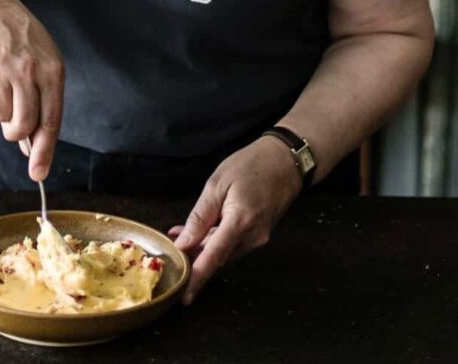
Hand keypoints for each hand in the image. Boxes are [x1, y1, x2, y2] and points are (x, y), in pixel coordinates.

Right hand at [0, 2, 63, 180]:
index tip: (38, 174)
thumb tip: (34, 148)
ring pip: (0, 116)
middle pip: (22, 125)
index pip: (50, 121)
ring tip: (4, 88)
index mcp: (52, 72)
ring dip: (1, 111)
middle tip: (13, 128)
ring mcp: (2, 68)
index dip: (44, 151)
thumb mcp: (46, 68)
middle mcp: (28, 70)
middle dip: (16, 134)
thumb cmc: (27, 48)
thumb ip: (44, 105)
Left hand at [168, 137, 302, 304]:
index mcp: (240, 222)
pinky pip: (234, 244)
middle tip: (171, 243)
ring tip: (181, 232)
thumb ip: (200, 216)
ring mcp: (259, 237)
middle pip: (218, 257)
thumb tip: (183, 242)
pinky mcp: (261, 234)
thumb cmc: (250, 165)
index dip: (197, 278)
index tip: (184, 296)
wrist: (286, 161)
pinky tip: (203, 229)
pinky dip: (217, 240)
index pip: (213, 258)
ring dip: (204, 247)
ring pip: (225, 252)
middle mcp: (253, 237)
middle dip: (194, 255)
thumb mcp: (217, 184)